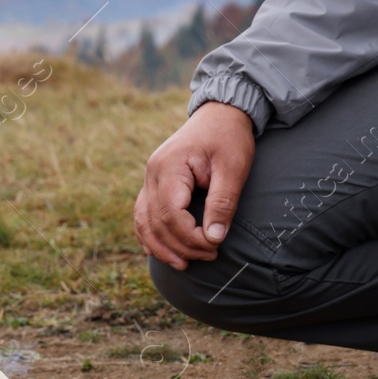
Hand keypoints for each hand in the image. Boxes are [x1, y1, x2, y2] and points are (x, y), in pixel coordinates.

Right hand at [134, 101, 255, 270]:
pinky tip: (163, 251)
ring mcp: (149, 178)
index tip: (214, 246)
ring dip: (161, 247)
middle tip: (209, 256)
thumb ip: (222, 202)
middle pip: (156, 222)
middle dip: (180, 246)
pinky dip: (150, 236)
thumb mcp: (234, 167)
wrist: (220, 113)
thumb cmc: (229, 138)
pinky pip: (143, 215)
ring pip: (144, 222)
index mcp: (170, 166)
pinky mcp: (154, 183)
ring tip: (184, 265)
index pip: (171, 213)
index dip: (190, 237)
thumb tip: (213, 238)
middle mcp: (153, 173)